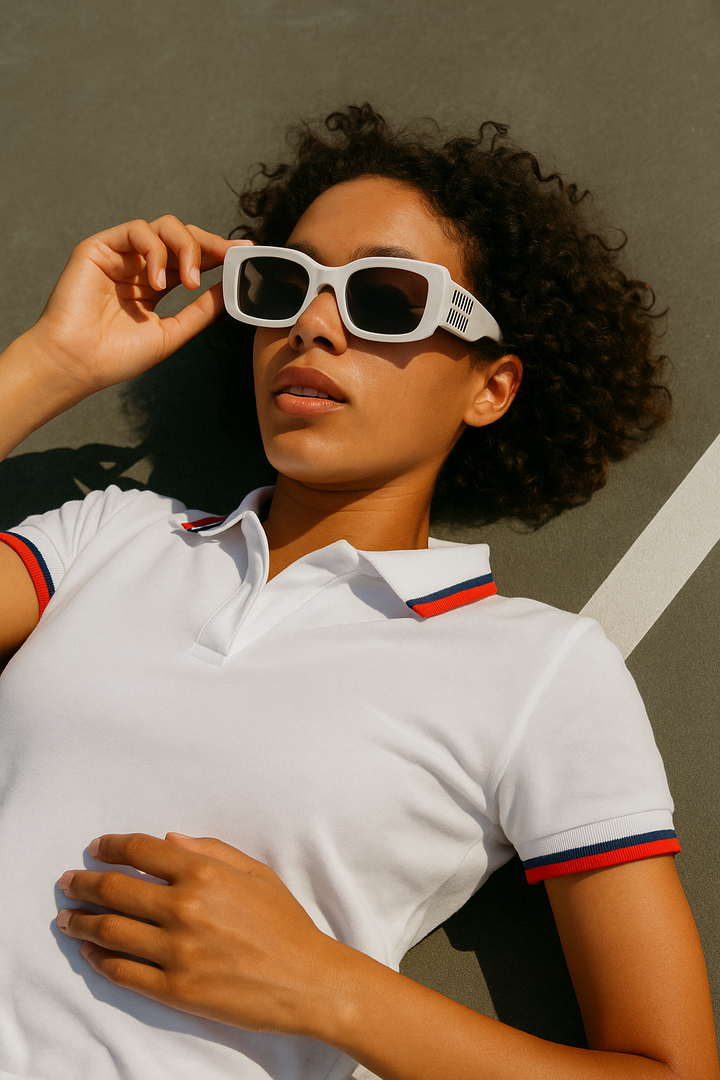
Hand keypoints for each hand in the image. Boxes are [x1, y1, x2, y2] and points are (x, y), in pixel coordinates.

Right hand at [29, 217, 250, 394]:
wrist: (78, 363)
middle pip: (183, 236)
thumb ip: (201, 310)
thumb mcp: (172, 333)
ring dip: (186, 249)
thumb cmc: (118, 356)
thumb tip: (232, 288)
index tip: (246, 253)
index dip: (219, 252)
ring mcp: (120, 254)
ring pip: (164, 227)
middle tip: (229, 257)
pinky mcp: (99, 247)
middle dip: (210, 244)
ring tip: (190, 283)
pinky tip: (159, 282)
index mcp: (155, 285)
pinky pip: (138, 230)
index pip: (193, 259)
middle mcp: (139, 265)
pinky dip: (156, 251)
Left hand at [56, 832, 345, 1035]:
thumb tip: (168, 839)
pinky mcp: (175, 989)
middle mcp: (185, 909)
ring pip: (110, 931)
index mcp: (204, 873)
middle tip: (67, 882)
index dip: (111, 846)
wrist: (306, 980)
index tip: (95, 848)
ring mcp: (177, 951)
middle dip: (84, 883)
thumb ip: (210, 849)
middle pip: (115, 890)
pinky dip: (99, 959)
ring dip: (81, 921)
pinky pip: (123, 971)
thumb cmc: (285, 923)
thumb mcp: (255, 872)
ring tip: (67, 917)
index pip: (141, 851)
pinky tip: (90, 951)